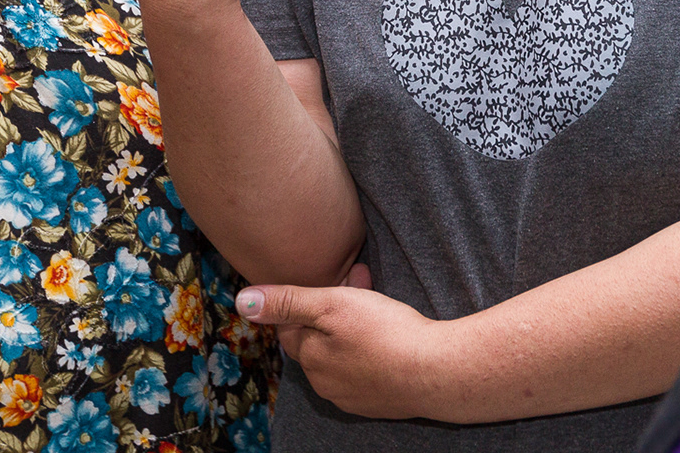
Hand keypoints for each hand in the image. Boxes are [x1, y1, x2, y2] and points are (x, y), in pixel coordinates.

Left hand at [238, 282, 458, 420]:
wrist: (436, 372)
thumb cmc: (385, 333)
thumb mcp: (332, 305)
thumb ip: (288, 302)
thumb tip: (243, 301)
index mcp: (310, 357)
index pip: (291, 326)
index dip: (310, 298)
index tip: (335, 279)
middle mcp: (324, 382)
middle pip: (317, 340)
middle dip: (331, 311)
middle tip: (360, 281)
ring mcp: (352, 395)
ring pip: (340, 354)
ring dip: (350, 329)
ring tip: (377, 304)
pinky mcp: (377, 401)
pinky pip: (363, 370)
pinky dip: (369, 350)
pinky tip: (388, 336)